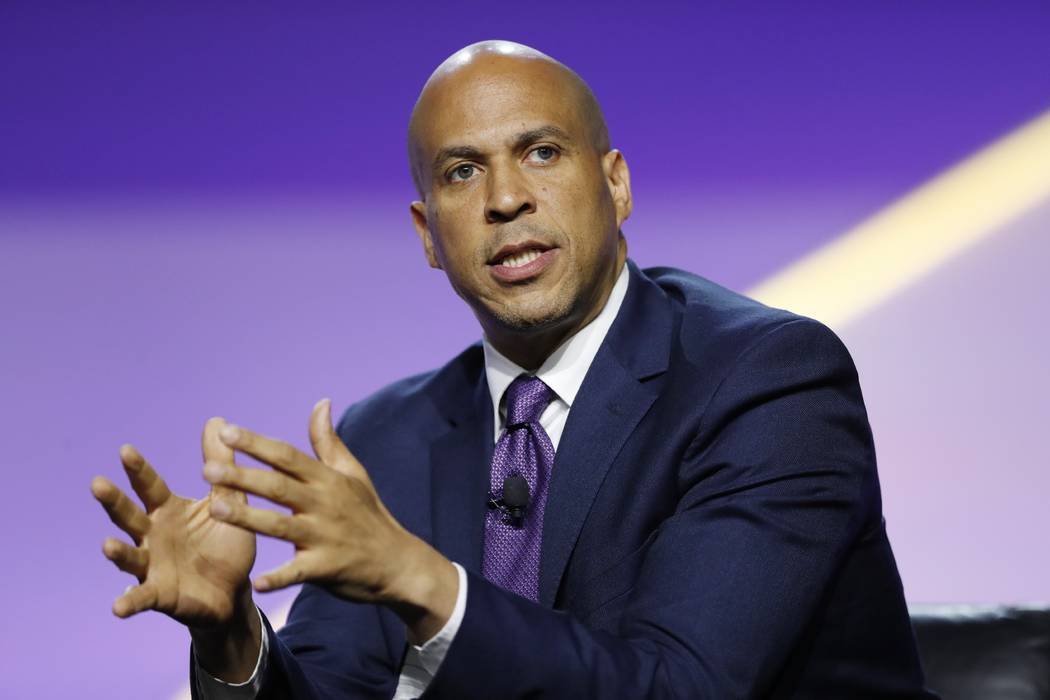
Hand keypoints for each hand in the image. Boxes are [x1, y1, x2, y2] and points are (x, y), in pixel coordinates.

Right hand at [91, 418, 256, 628]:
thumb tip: (217, 421)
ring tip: (108, 546)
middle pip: (129, 516)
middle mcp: (152, 535)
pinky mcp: (159, 593)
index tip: (124, 450)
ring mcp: (151, 565)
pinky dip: (129, 601)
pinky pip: (141, 597)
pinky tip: (119, 607)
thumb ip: (222, 466)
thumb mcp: (228, 503)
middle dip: (114, 501)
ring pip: (129, 555)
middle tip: (97, 483)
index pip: (149, 486)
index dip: (138, 470)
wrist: (234, 590)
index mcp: (168, 511)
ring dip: (118, 552)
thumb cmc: (226, 544)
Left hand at [203, 399, 457, 642]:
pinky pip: (298, 572)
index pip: (287, 456)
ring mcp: (325, 536)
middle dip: (243, 477)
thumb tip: (320, 402)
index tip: (225, 431)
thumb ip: (328, 441)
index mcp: (327, 480)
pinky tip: (256, 582)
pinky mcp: (326, 567)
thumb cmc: (368, 514)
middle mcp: (324, 504)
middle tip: (208, 469)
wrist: (398, 562)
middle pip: (278, 487)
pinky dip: (279, 578)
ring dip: (248, 518)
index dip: (256, 444)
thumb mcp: (352, 473)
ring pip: (281, 526)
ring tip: (214, 509)